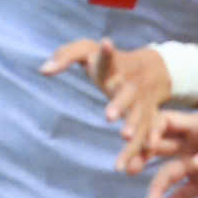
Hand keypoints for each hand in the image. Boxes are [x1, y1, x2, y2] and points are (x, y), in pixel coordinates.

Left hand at [41, 38, 176, 169]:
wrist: (154, 69)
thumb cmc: (110, 63)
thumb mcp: (89, 51)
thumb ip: (64, 56)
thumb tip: (43, 71)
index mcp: (114, 67)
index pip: (108, 59)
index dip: (107, 53)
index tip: (107, 43)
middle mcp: (130, 84)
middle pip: (127, 94)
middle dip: (119, 105)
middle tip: (108, 117)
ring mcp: (142, 101)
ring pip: (139, 115)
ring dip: (133, 126)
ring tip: (124, 138)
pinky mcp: (151, 116)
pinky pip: (149, 132)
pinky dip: (148, 143)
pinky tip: (145, 154)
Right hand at [142, 111, 197, 197]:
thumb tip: (195, 165)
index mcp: (196, 125)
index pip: (164, 124)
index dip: (149, 130)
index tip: (143, 143)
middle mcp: (190, 144)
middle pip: (158, 149)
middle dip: (140, 157)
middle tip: (126, 169)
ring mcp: (197, 163)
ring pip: (170, 174)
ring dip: (158, 186)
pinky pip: (187, 191)